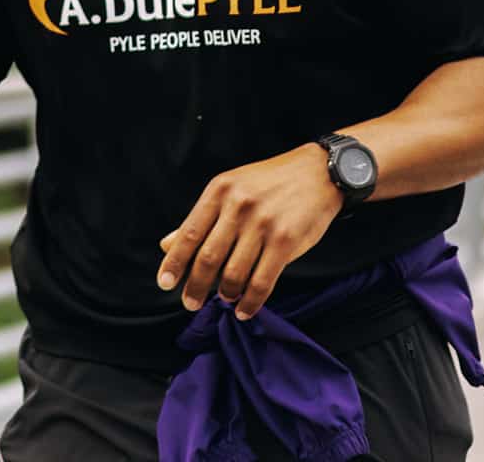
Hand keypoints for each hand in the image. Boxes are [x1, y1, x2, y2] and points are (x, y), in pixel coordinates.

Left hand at [156, 144, 342, 319]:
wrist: (318, 173)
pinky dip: (250, 301)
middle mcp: (238, 206)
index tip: (165, 283)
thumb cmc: (268, 183)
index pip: (189, 234)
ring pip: (234, 272)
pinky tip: (244, 310)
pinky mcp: (286, 240)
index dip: (174, 262)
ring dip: (226, 293)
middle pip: (208, 257)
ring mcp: (263, 224)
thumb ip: (200, 219)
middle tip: (190, 303)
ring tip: (224, 299)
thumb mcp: (229, 190)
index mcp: (219, 191)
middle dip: (196, 286)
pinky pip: (262, 281)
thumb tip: (166, 245)